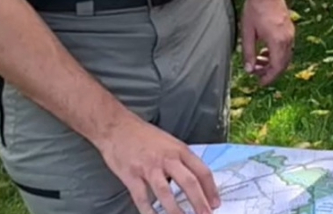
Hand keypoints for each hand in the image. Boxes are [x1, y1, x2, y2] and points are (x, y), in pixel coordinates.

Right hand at [95, 115, 219, 213]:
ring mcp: (148, 167)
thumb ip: (181, 160)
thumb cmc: (145, 136)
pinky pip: (142, 197)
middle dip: (200, 201)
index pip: (202, 171)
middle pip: (189, 182)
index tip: (216, 203)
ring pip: (166, 192)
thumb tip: (195, 181)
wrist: (117, 127)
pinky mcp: (131, 175)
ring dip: (176, 210)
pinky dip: (149, 211)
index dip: (211, 189)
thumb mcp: (170, 143)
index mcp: (180, 150)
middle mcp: (167, 158)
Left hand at [241, 0, 294, 85]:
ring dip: (273, 63)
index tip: (260, 83)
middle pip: (283, 64)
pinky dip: (277, 54)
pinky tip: (265, 50)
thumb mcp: (247, 33)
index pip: (276, 68)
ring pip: (286, 56)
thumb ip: (248, 53)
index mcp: (277, 42)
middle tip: (258, 75)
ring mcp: (290, 33)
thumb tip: (249, 69)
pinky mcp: (290, 29)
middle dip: (271, 72)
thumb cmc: (255, 9)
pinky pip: (286, 47)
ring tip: (259, 61)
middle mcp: (287, 39)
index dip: (268, 78)